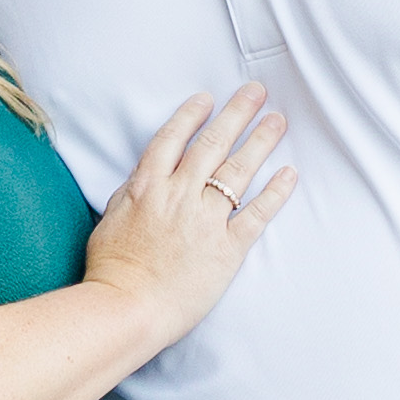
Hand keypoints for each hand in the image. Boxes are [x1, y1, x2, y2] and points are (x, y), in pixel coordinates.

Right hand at [83, 87, 294, 350]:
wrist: (127, 308)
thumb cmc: (111, 271)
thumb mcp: (110, 221)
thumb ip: (130, 196)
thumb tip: (142, 181)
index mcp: (147, 187)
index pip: (173, 139)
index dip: (192, 115)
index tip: (208, 98)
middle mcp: (179, 195)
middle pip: (212, 144)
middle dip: (237, 113)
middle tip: (256, 92)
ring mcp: (205, 220)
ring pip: (238, 171)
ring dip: (260, 141)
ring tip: (278, 121)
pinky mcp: (227, 248)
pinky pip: (256, 214)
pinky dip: (275, 192)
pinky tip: (289, 173)